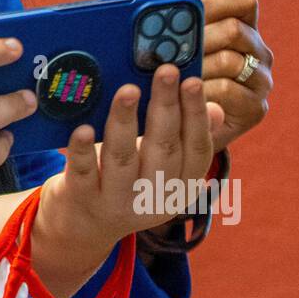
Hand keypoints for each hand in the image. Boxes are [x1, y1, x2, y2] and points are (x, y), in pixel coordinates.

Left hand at [35, 65, 223, 265]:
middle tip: (165, 71)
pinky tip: (82, 129)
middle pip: (164, 149)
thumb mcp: (161, 165)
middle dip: (166, 107)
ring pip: (123, 158)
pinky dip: (83, 151)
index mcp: (182, 187)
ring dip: (126, 122)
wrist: (83, 226)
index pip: (197, 149)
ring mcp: (117, 201)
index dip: (196, 115)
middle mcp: (154, 198)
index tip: (192, 80)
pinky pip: (84, 173)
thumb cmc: (128, 181)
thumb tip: (216, 109)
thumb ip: (186, 137)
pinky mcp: (83, 199)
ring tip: (127, 90)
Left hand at [164, 0, 272, 151]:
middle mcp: (259, 52)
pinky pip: (227, 90)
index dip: (218, 1)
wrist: (185, 129)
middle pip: (236, 30)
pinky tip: (186, 97)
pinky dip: (201, 92)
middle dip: (201, 38)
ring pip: (230, 60)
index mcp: (245, 29)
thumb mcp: (179, 43)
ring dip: (198, 68)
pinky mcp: (256, 108)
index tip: (193, 12)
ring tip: (175, 76)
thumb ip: (178, 9)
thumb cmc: (183, 78)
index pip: (245, 0)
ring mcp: (261, 80)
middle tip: (173, 50)